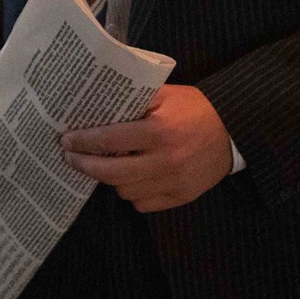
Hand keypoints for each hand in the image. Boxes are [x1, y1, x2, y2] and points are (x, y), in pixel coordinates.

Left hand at [62, 85, 233, 212]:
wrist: (234, 131)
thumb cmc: (195, 108)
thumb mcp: (165, 94)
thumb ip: (133, 99)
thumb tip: (95, 105)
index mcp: (158, 131)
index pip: (109, 141)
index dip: (82, 142)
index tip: (65, 140)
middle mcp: (165, 160)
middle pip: (111, 173)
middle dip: (84, 165)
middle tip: (71, 157)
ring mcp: (173, 182)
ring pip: (125, 191)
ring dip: (109, 179)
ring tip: (102, 165)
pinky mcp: (181, 196)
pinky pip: (143, 204)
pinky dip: (132, 193)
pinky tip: (130, 178)